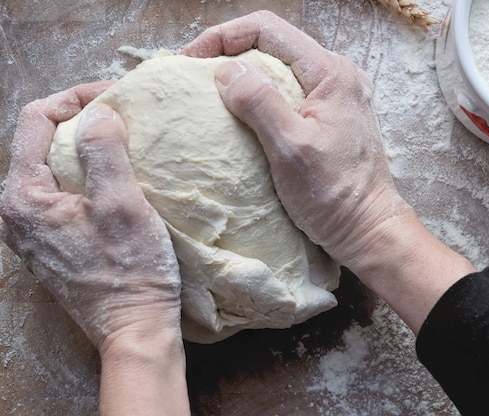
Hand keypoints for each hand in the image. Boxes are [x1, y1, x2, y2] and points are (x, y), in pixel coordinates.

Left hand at [0, 83, 181, 351]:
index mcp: (23, 198)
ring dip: (84, 150)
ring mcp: (29, 231)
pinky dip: (85, 176)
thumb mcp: (122, 204)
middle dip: (80, 121)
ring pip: (51, 168)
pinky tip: (114, 180)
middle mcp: (15, 213)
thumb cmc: (132, 271)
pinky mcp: (49, 243)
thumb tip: (98, 111)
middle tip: (122, 116)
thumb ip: (104, 150)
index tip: (114, 96)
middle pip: (40, 143)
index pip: (35, 119)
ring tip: (123, 144)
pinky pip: (60, 194)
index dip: (75, 98)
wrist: (134, 329)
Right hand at [183, 12, 474, 334]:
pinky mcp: (332, 116)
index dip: (223, 37)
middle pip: (274, 44)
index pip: (268, 30)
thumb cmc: (334, 194)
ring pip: (281, 68)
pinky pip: (290, 92)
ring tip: (212, 93)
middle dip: (230, 52)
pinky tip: (242, 114)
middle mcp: (338, 75)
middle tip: (195, 75)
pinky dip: (261, 95)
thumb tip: (225, 69)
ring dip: (244, 75)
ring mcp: (337, 95)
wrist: (368, 229)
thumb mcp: (290, 149)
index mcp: (331, 73)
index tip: (190, 60)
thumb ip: (260, 102)